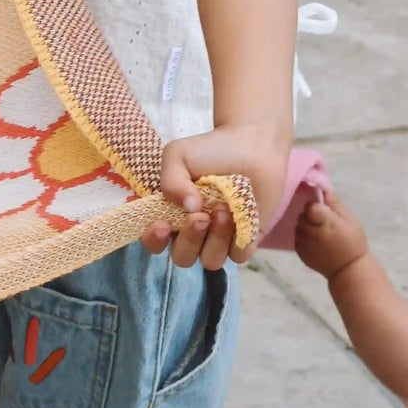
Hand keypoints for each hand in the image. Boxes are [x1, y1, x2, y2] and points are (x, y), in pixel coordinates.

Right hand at [140, 123, 288, 270]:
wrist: (252, 146)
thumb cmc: (211, 150)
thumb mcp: (178, 155)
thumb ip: (170, 180)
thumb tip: (188, 208)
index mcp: (172, 214)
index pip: (154, 242)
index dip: (154, 240)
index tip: (162, 224)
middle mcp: (193, 232)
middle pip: (182, 257)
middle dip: (189, 239)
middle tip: (200, 216)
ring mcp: (219, 239)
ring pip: (210, 260)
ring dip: (215, 238)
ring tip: (224, 210)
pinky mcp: (245, 242)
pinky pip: (237, 256)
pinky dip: (238, 239)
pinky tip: (242, 215)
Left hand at [294, 189, 368, 279]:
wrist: (349, 270)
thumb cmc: (353, 243)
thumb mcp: (349, 220)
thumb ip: (335, 204)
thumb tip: (325, 187)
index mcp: (325, 221)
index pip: (309, 207)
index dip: (314, 207)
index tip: (322, 211)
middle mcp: (312, 232)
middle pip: (302, 216)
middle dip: (309, 217)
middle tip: (321, 223)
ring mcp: (305, 243)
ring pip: (298, 227)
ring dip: (305, 227)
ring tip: (318, 233)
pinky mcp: (301, 253)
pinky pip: (297, 239)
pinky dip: (303, 239)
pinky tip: (315, 243)